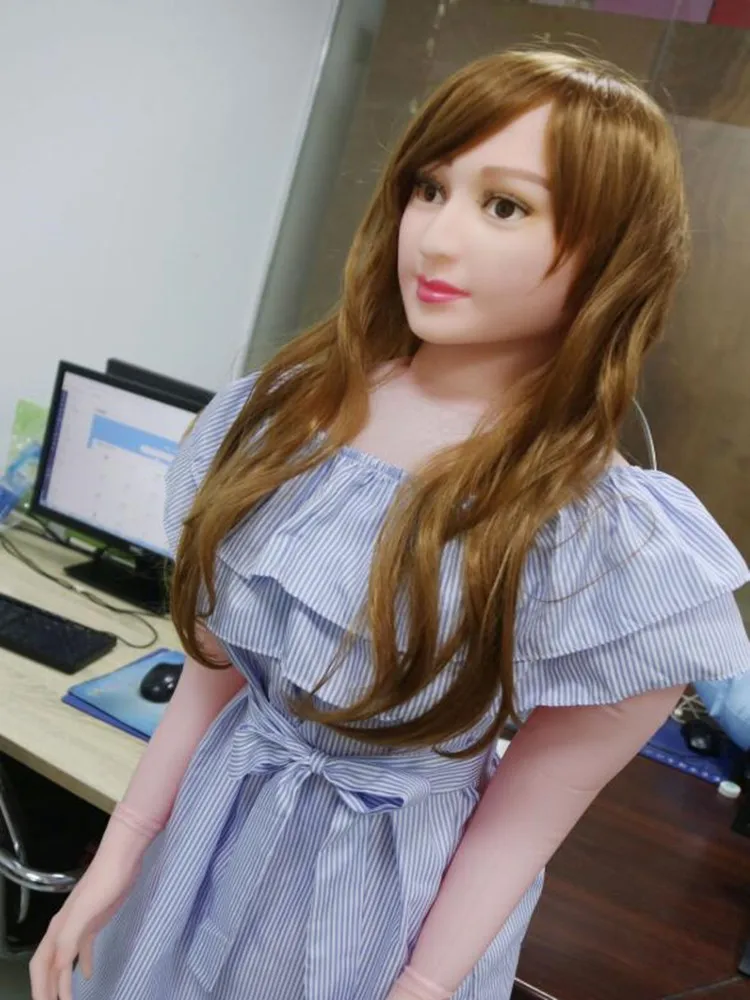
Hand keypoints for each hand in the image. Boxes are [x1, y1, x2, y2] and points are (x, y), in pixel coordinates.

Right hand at [29, 850, 140, 999]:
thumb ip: (68, 938)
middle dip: (48, 989)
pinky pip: (84, 948)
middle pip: (49, 966)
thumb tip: (58, 968)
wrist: (122, 858)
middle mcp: (63, 929)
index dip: (40, 989)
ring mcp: (79, 925)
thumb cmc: (104, 882)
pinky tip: (88, 974)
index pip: (42, 966)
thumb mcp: (84, 911)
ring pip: (64, 959)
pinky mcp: (95, 921)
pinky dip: (83, 963)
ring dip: (63, 980)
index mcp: (58, 929)